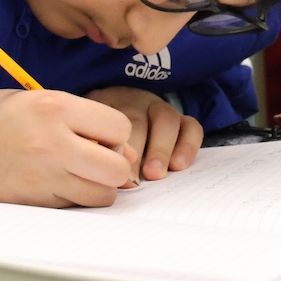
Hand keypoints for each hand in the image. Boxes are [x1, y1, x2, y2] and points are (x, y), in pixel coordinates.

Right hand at [0, 89, 134, 206]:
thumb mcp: (31, 98)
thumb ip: (77, 118)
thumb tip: (119, 148)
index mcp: (53, 107)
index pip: (119, 127)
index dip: (115, 133)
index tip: (101, 135)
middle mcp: (52, 143)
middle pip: (117, 168)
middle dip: (114, 165)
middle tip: (96, 159)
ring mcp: (42, 177)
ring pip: (101, 195)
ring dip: (96, 187)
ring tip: (76, 174)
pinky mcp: (31, 203)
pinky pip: (73, 207)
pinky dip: (72, 200)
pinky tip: (52, 184)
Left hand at [85, 87, 203, 181]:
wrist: (121, 123)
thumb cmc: (101, 137)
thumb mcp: (89, 136)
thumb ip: (91, 148)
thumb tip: (95, 174)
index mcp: (106, 102)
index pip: (106, 116)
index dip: (109, 143)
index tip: (108, 167)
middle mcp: (134, 102)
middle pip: (135, 120)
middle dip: (134, 150)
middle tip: (130, 178)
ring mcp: (160, 109)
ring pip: (166, 119)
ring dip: (160, 149)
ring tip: (155, 175)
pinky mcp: (182, 121)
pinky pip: (191, 127)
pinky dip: (187, 146)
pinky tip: (178, 166)